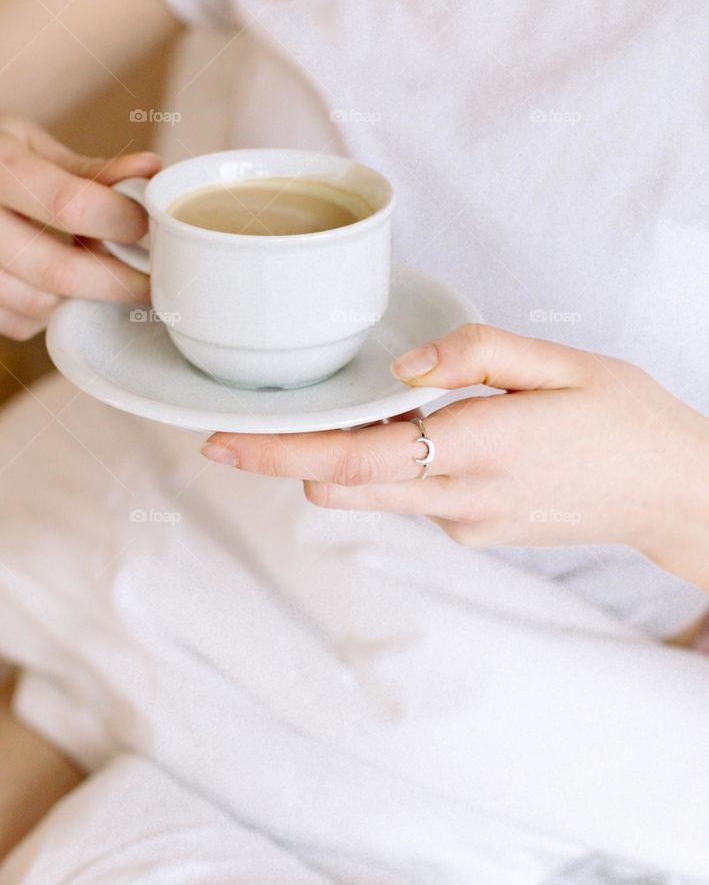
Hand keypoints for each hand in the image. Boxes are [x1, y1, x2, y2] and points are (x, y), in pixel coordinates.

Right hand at [0, 103, 158, 338]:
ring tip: (90, 268)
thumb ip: (93, 170)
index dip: (121, 224)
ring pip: (38, 305)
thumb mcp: (34, 142)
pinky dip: (45, 311)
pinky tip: (46, 280)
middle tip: (147, 280)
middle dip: (114, 281)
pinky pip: (13, 323)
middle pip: (56, 270)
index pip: (70, 205)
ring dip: (79, 296)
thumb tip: (151, 173)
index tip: (148, 230)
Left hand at [201, 324, 708, 585]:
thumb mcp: (562, 362)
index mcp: (481, 447)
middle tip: (270, 408)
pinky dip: (392, 463)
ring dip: (345, 456)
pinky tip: (428, 426)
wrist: (674, 492)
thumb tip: (402, 366)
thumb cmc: (624, 418)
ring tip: (367, 404)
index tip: (221, 439)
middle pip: (339, 486)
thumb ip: (475, 353)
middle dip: (293, 453)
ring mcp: (465, 523)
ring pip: (367, 494)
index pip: (353, 459)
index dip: (278, 453)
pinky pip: (406, 495)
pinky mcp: (472, 531)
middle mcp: (461, 497)